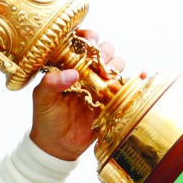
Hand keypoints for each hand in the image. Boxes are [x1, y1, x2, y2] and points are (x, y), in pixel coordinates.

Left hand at [29, 29, 127, 160]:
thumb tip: (71, 73)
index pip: (81, 42)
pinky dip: (136, 78)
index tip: (88, 41)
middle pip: (104, 50)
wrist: (59, 145)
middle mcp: (87, 71)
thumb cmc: (47, 119)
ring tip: (109, 75)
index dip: (87, 36)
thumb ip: (50, 84)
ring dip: (116, 65)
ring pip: (116, 64)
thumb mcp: (42, 100)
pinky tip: (140, 75)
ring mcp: (101, 84)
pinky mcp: (112, 99)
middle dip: (105, 51)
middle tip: (99, 63)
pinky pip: (127, 85)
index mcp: (68, 66)